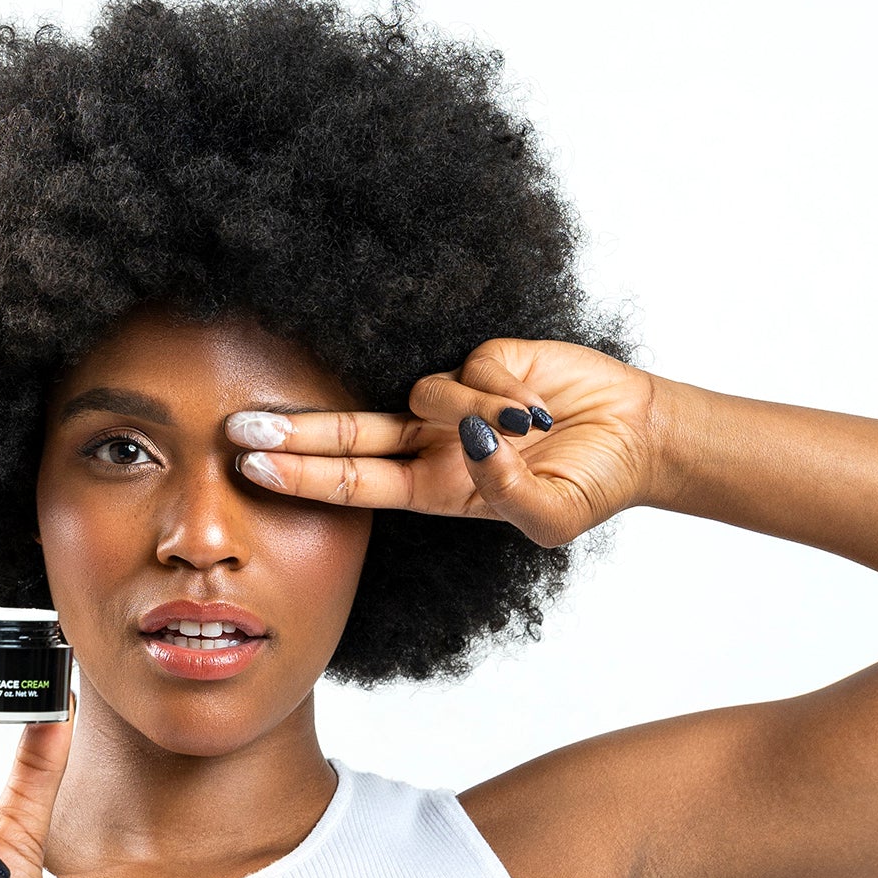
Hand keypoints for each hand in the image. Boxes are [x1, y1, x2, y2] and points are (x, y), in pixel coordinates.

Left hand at [226, 338, 660, 547]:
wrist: (640, 436)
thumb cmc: (591, 485)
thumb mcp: (552, 518)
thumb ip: (508, 496)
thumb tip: (471, 451)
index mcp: (433, 488)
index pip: (351, 482)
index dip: (301, 477)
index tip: (252, 467)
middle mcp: (431, 443)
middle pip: (346, 434)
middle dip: (293, 433)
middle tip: (237, 429)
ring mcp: (454, 401)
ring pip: (425, 394)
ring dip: (471, 411)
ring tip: (532, 427)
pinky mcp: (485, 360)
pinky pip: (472, 367)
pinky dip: (505, 390)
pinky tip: (540, 405)